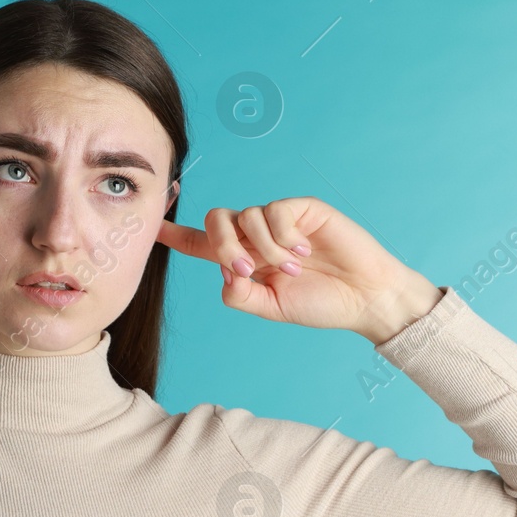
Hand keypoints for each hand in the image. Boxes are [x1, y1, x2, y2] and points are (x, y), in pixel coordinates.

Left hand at [156, 196, 442, 342]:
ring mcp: (279, 220)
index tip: (152, 228)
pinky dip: (283, 236)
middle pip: (216, 221)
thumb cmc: (321, 303)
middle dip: (222, 245)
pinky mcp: (301, 208)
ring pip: (245, 218)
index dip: (176, 234)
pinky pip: (274, 211)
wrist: (365, 298)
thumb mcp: (271, 307)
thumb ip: (240, 294)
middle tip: (247, 270)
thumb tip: (224, 274)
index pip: (201, 243)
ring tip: (291, 269)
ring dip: (264, 248)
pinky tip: (303, 251)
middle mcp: (256, 236)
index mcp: (245, 259)